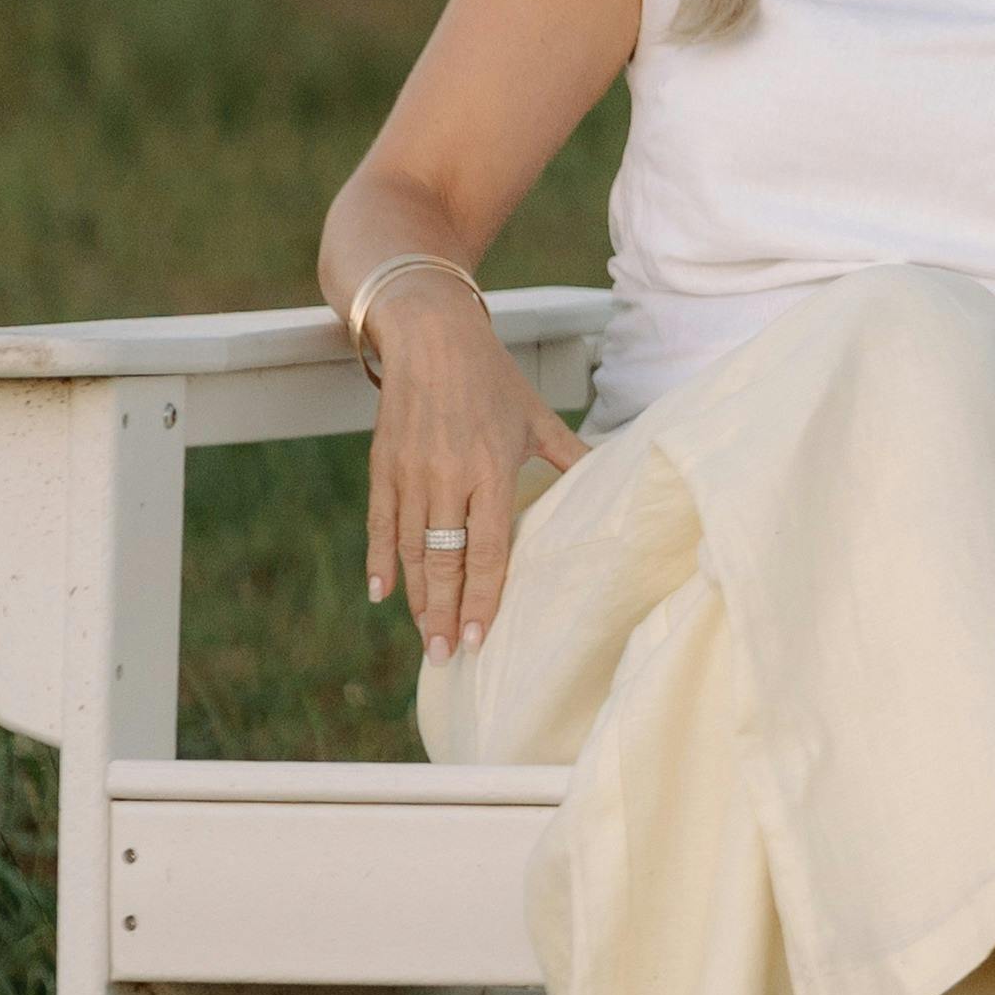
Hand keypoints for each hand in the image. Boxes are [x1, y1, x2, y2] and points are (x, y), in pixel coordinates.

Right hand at [364, 287, 575, 659]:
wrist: (431, 336)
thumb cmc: (493, 379)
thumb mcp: (538, 416)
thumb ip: (570, 456)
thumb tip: (614, 480)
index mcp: (490, 469)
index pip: (487, 550)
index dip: (482, 597)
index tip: (480, 637)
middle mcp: (446, 477)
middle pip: (444, 561)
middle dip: (444, 614)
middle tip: (447, 658)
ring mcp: (410, 473)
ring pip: (411, 549)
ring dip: (416, 598)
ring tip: (426, 638)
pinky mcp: (382, 466)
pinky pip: (379, 524)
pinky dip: (379, 561)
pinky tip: (381, 594)